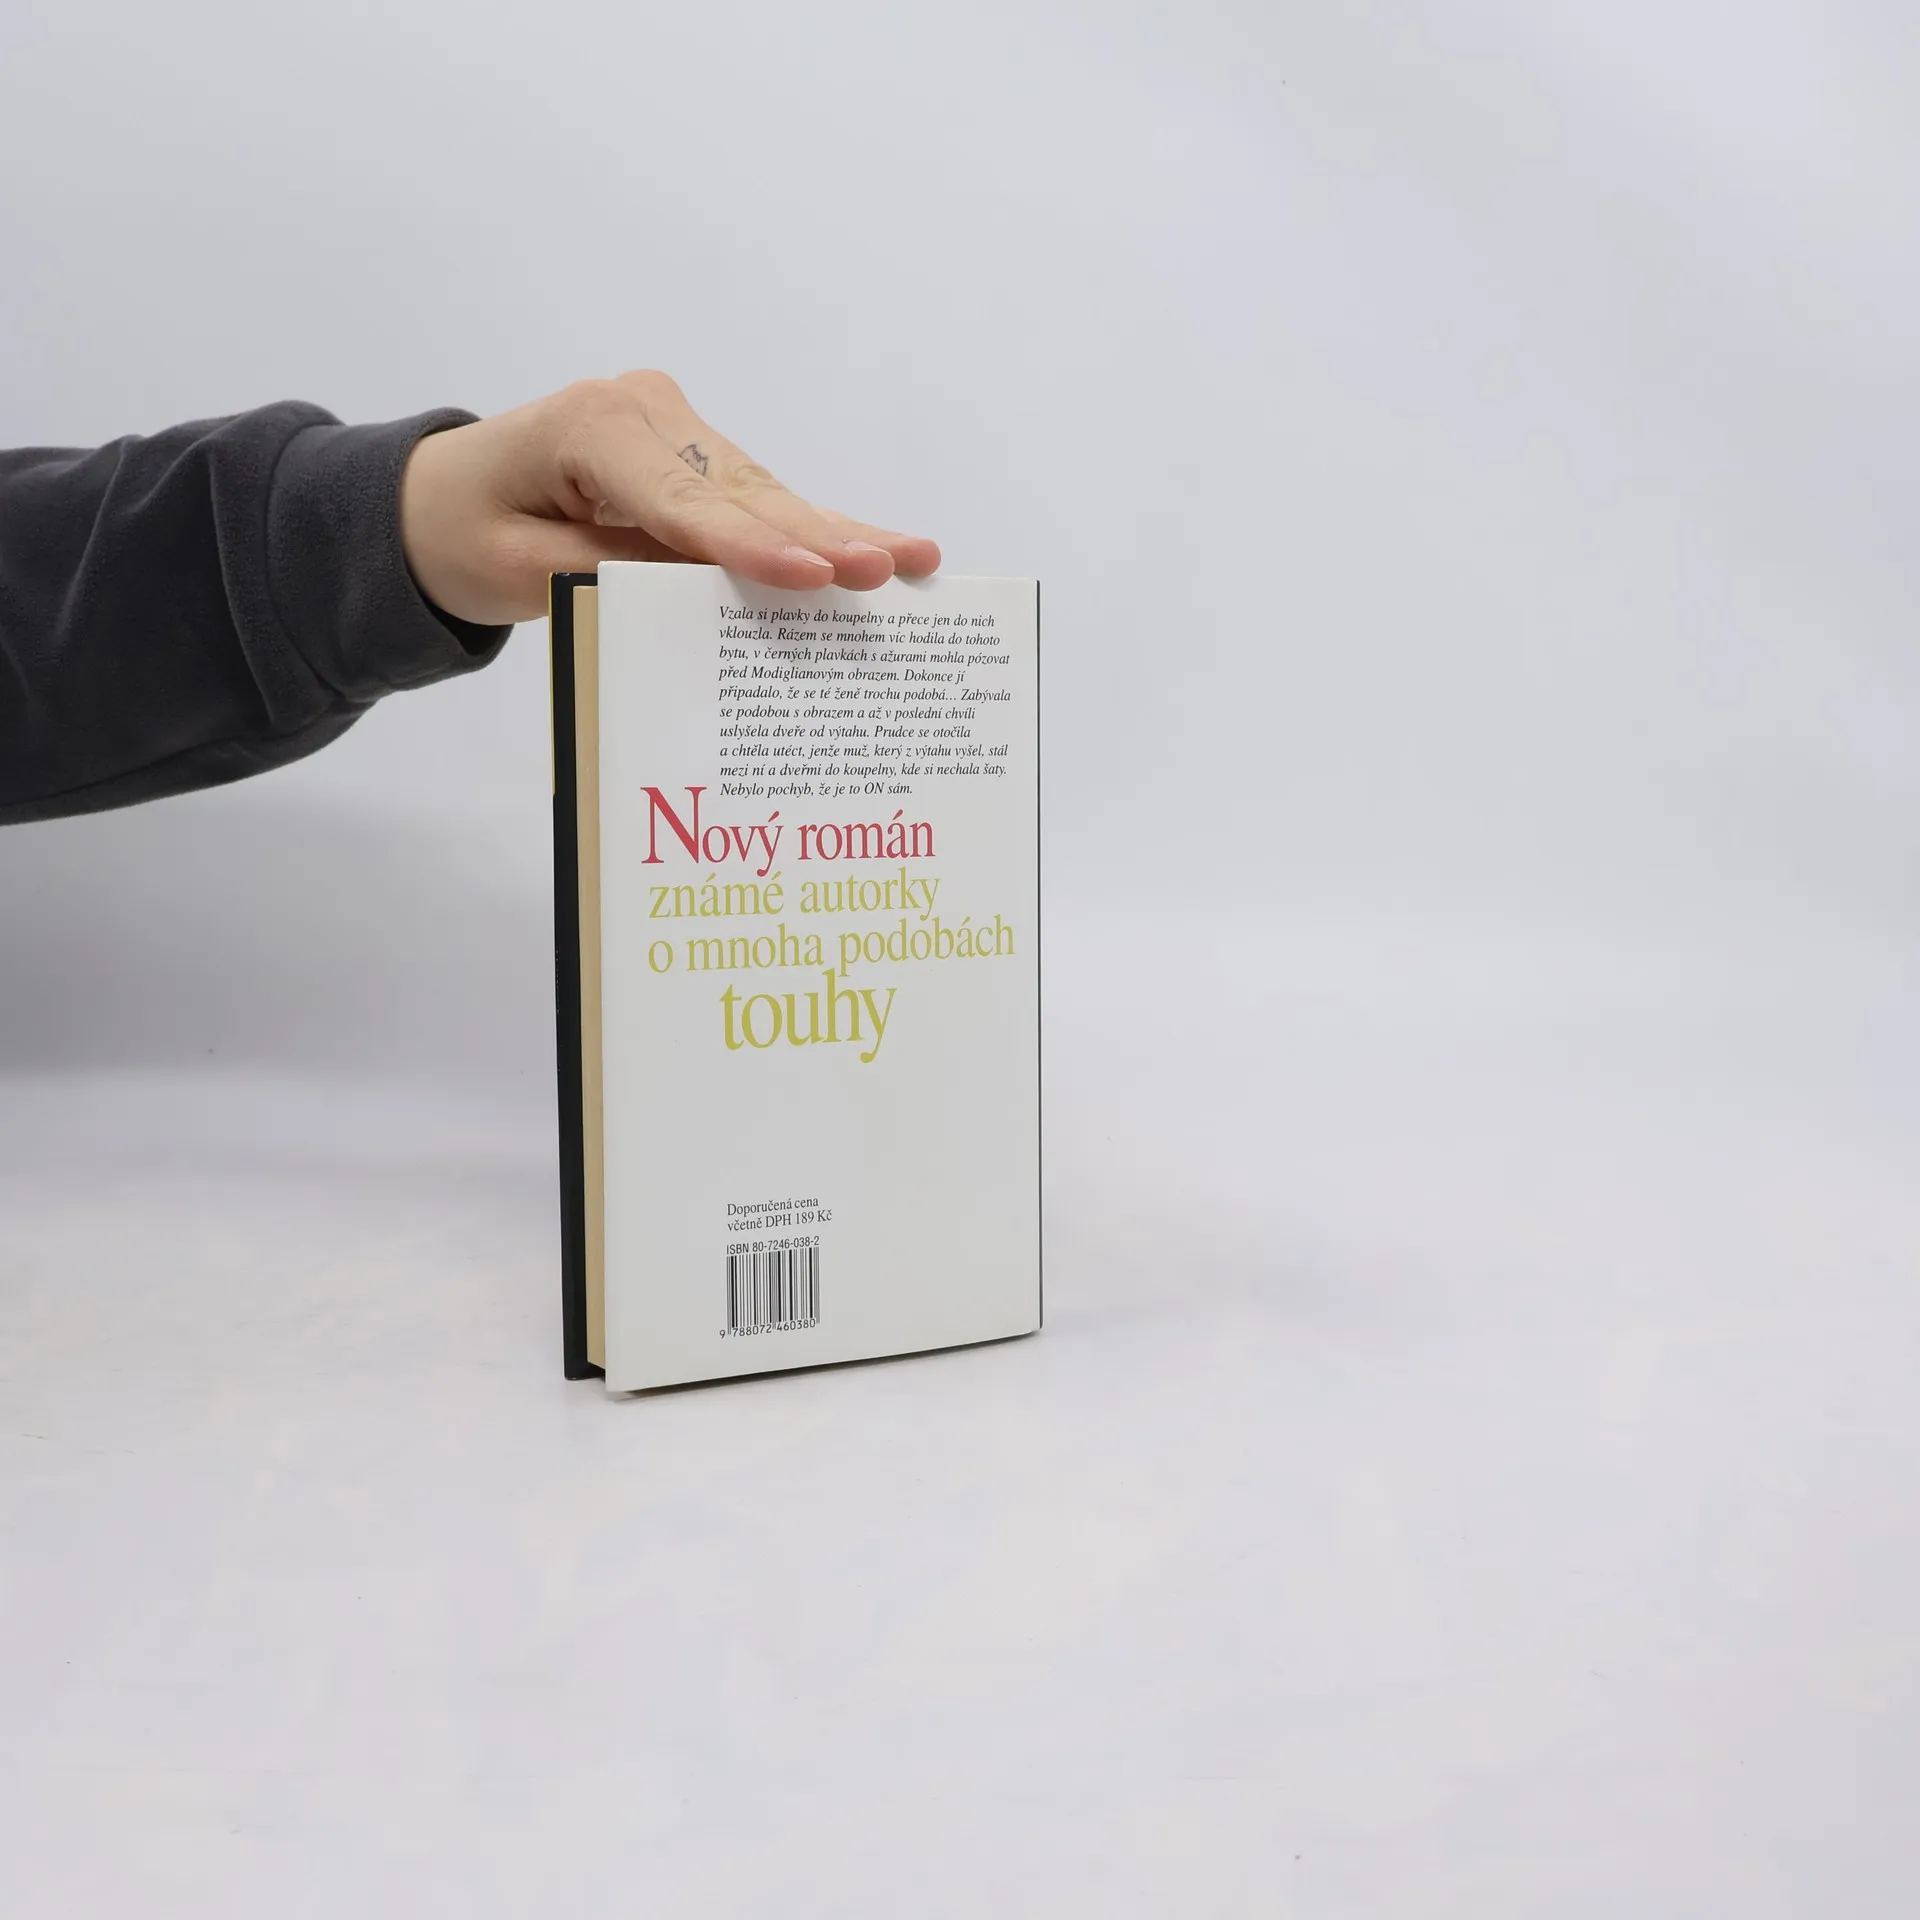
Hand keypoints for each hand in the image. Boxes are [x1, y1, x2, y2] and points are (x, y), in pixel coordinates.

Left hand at [398, 371, 941, 624]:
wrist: (439, 500)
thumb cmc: (465, 536)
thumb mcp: (517, 570)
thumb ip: (608, 572)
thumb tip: (704, 588)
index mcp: (588, 427)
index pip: (680, 503)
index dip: (749, 546)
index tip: (812, 577)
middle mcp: (643, 411)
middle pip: (742, 493)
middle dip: (816, 538)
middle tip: (887, 570)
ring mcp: (676, 428)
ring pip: (765, 495)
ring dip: (837, 536)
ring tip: (914, 560)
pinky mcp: (695, 455)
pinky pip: (760, 500)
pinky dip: (818, 530)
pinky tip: (890, 546)